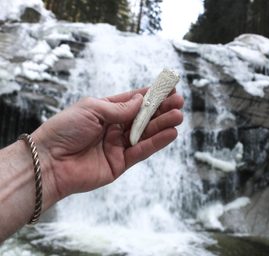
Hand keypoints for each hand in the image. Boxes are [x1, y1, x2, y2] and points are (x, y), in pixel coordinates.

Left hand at [32, 88, 183, 201]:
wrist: (50, 161)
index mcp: (106, 111)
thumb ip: (119, 108)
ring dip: (163, 124)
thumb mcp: (92, 109)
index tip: (168, 88)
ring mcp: (118, 145)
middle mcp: (114, 128)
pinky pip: (142, 151)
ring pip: (145, 133)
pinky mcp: (120, 163)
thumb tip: (141, 101)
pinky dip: (157, 142)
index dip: (150, 95)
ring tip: (179, 116)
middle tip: (179, 102)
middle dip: (161, 109)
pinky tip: (171, 133)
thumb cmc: (65, 130)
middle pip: (143, 117)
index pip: (133, 101)